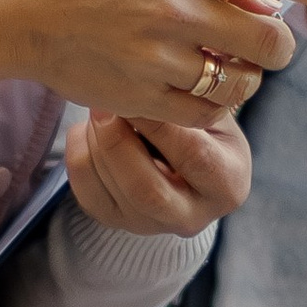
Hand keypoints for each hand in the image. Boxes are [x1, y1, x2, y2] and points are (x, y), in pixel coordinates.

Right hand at [0, 0, 306, 124]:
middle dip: (275, 48)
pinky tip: (184, 85)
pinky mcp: (145, 97)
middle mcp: (181, 7)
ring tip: (209, 62)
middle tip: (250, 40)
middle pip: (272, 44)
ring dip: (241, 78)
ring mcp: (163, 56)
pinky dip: (209, 105)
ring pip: (243, 85)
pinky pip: (206, 114)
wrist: (19, 8)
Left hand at [66, 107, 250, 237]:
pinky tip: (90, 130)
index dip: (159, 123)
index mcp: (227, 186)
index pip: (192, 156)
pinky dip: (79, 154)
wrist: (189, 161)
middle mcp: (192, 217)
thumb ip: (191, 102)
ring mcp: (151, 226)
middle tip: (103, 104)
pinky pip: (85, 193)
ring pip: (109, 191)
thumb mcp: (213, 112)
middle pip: (145, 189)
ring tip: (99, 109)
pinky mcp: (117, 222)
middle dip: (116, 142)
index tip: (136, 89)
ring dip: (96, 144)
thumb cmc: (206, 127)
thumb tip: (151, 79)